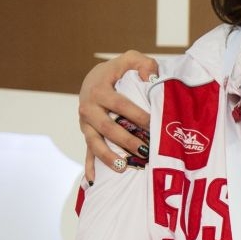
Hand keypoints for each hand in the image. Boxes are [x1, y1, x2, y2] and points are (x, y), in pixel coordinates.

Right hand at [79, 51, 157, 181]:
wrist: (93, 77)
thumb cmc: (117, 70)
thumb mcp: (129, 59)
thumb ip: (143, 64)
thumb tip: (151, 78)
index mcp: (99, 90)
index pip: (121, 105)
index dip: (138, 116)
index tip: (155, 125)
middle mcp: (89, 108)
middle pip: (107, 128)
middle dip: (126, 141)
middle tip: (145, 151)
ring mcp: (86, 124)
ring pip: (94, 143)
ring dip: (107, 156)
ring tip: (123, 167)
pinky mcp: (87, 133)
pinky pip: (86, 152)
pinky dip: (90, 166)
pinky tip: (93, 181)